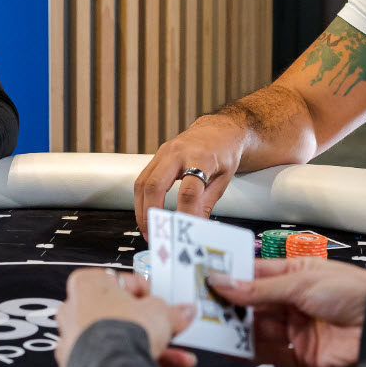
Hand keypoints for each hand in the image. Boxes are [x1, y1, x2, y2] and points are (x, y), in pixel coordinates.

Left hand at [55, 268, 197, 366]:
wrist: (110, 366)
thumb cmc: (119, 331)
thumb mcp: (159, 312)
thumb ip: (172, 311)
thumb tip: (182, 312)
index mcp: (87, 283)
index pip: (124, 280)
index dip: (149, 291)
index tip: (164, 299)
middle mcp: (77, 308)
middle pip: (123, 311)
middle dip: (149, 321)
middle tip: (169, 324)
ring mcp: (77, 337)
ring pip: (121, 336)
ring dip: (150, 342)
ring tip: (175, 350)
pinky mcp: (83, 361)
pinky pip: (115, 354)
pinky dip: (137, 357)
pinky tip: (165, 362)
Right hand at [134, 114, 247, 235]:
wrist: (218, 130)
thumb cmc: (223, 154)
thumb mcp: (223, 179)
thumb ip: (207, 203)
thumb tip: (195, 228)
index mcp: (201, 157)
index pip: (189, 191)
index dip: (185, 214)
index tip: (184, 231)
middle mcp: (178, 152)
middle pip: (155, 185)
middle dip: (152, 214)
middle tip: (156, 235)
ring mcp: (164, 152)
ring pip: (142, 183)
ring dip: (142, 210)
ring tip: (149, 230)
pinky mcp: (157, 156)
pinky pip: (142, 179)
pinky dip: (142, 200)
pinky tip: (147, 214)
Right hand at [208, 257, 365, 366]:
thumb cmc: (355, 292)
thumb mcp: (300, 282)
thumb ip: (259, 288)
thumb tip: (226, 282)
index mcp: (295, 275)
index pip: (254, 275)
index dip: (231, 277)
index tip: (206, 278)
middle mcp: (293, 302)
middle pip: (252, 304)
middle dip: (229, 305)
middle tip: (203, 304)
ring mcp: (296, 329)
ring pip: (256, 330)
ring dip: (235, 328)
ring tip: (212, 325)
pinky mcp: (300, 355)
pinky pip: (267, 354)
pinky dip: (247, 351)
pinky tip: (231, 346)